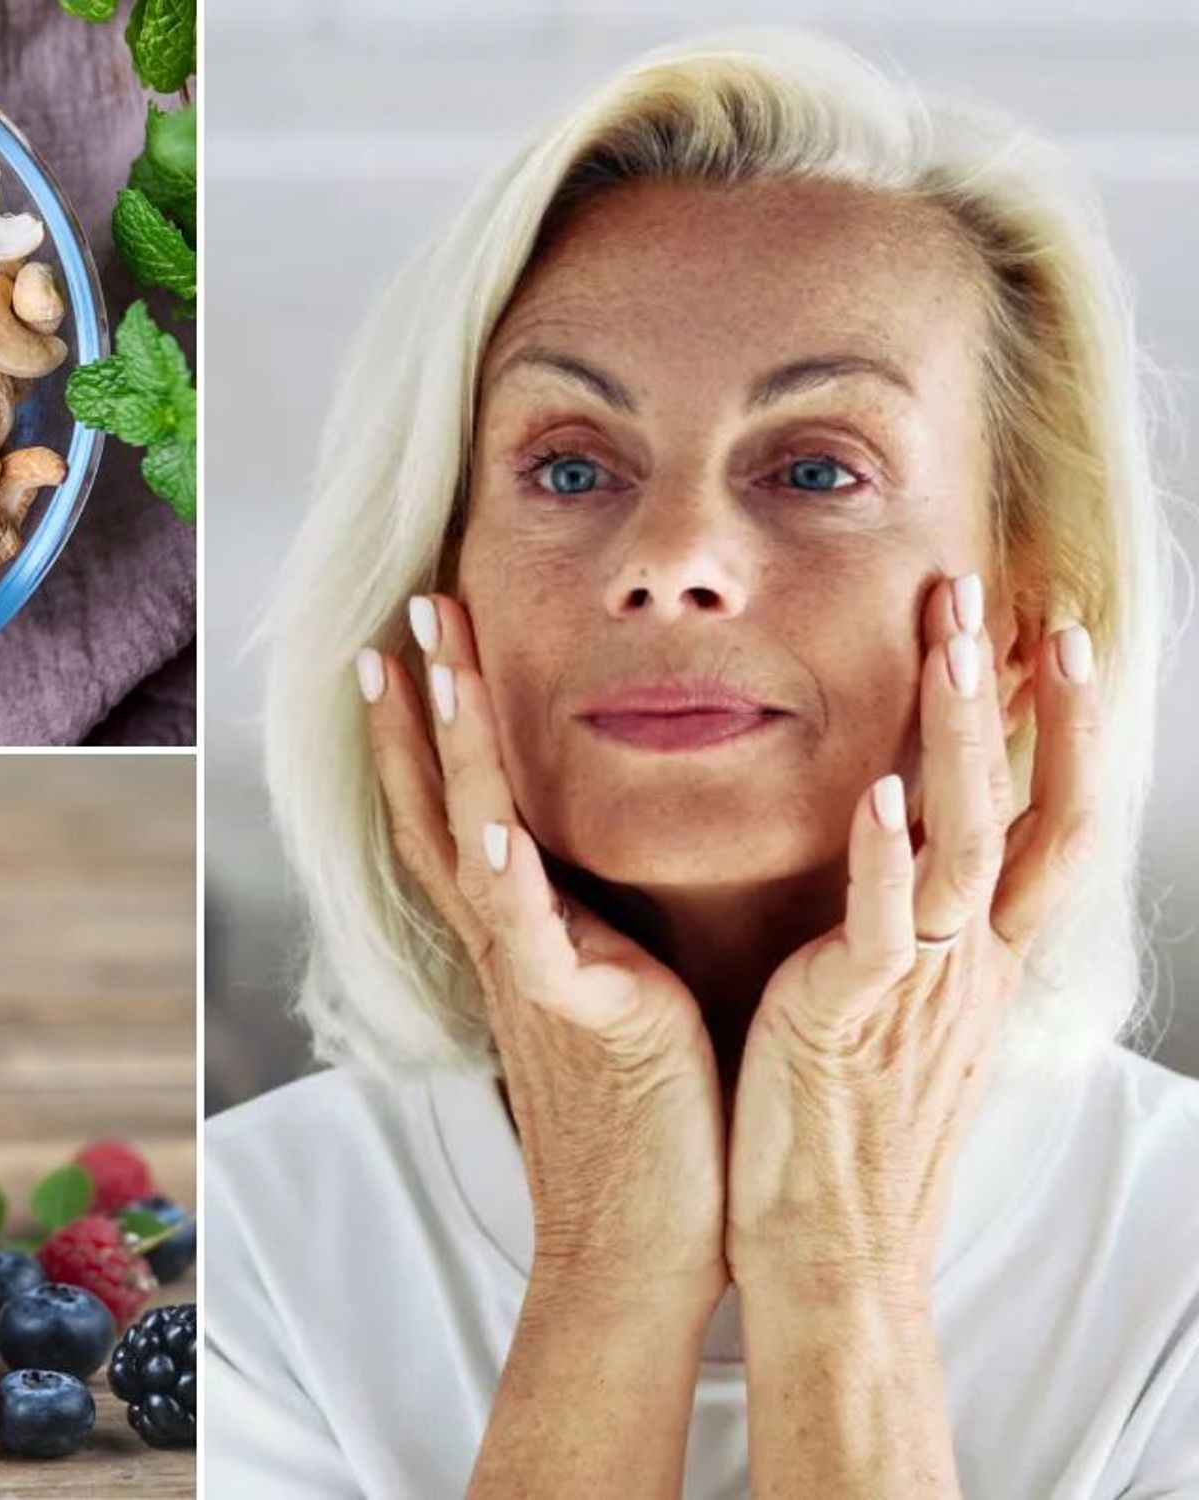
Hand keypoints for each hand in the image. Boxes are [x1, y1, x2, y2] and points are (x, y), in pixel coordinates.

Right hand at [360, 593, 727, 1297]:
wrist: (641, 1239)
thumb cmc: (646, 1118)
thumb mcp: (617, 993)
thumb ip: (597, 926)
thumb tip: (603, 871)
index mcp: (524, 933)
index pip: (458, 808)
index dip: (429, 728)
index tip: (419, 644)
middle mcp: (509, 943)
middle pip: (441, 801)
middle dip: (424, 704)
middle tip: (410, 611)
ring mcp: (531, 975)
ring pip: (469, 840)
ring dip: (445, 751)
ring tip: (428, 666)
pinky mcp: (579, 1014)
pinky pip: (529, 933)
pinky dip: (503, 873)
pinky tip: (489, 817)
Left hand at [728, 571, 1099, 1299]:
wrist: (827, 1249)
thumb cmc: (847, 1129)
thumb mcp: (903, 1016)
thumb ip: (915, 935)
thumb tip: (911, 859)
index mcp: (981, 960)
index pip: (1049, 825)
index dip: (1065, 733)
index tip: (1057, 638)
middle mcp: (969, 964)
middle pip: (1025, 809)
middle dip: (1017, 697)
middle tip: (996, 594)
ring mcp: (920, 989)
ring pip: (968, 844)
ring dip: (962, 738)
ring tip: (955, 643)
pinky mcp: (852, 1019)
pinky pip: (881, 928)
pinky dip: (885, 859)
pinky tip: (881, 795)